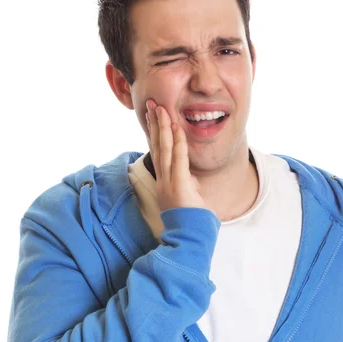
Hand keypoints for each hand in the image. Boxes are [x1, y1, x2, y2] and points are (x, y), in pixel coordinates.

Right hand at [145, 99, 210, 213]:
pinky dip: (178, 143)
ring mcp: (169, 181)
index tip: (154, 116)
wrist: (188, 237)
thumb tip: (191, 174)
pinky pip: (179, 159)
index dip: (155, 132)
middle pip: (157, 145)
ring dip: (162, 127)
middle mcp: (163, 178)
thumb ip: (188, 182)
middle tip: (151, 104)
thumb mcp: (189, 196)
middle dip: (154, 123)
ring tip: (160, 109)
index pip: (158, 151)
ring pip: (164, 149)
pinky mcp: (179, 185)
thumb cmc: (190, 219)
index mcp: (164, 180)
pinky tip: (176, 128)